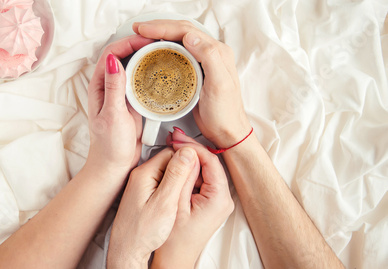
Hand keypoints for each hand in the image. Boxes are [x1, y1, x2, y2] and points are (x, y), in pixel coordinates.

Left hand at [86, 34, 153, 178]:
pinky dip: (150, 72)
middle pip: (123, 55)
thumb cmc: (109, 145)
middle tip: (159, 41)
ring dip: (146, 56)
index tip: (147, 39)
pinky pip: (141, 80)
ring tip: (163, 51)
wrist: (114, 165)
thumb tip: (114, 60)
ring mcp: (121, 93)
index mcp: (99, 85)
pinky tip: (162, 72)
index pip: (112, 53)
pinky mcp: (132, 101)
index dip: (129, 42)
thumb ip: (114, 88)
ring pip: (133, 66)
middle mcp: (108, 85)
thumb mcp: (112, 115)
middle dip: (139, 44)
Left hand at [107, 147, 197, 268]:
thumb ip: (176, 176)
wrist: (127, 251)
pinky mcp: (143, 195)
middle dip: (185, 169)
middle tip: (195, 183)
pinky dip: (172, 189)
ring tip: (186, 194)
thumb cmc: (141, 233)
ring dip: (179, 180)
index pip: (171, 152)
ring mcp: (141, 186)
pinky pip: (162, 183)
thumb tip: (187, 152)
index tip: (200, 168)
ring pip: (167, 172)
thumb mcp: (164, 203)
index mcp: (144, 174)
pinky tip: (176, 201)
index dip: (188, 159)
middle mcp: (140, 176)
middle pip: (169, 161)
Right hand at [132, 20, 251, 148]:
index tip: (144, 29)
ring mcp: (203, 62)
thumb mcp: (219, 84)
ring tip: (143, 34)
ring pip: (179, 40)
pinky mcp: (196, 72)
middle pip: (182, 30)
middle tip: (139, 28)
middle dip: (159, 26)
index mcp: (217, 51)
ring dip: (160, 34)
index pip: (186, 30)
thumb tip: (190, 36)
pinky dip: (164, 47)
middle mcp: (211, 52)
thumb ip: (209, 57)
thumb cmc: (225, 113)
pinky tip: (154, 50)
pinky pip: (178, 53)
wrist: (227, 132)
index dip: (163, 27)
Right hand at [152, 128, 233, 267]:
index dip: (192, 147)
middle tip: (173, 140)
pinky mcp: (210, 202)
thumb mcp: (174, 203)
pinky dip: (188, 171)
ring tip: (171, 150)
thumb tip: (185, 152)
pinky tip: (175, 166)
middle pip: (209, 163)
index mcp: (219, 198)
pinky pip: (201, 179)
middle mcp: (223, 199)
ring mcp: (218, 201)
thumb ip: (182, 175)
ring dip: (188, 160)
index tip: (177, 140)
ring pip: (204, 170)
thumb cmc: (173, 240)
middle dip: (190, 151)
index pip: (211, 160)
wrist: (173, 259)